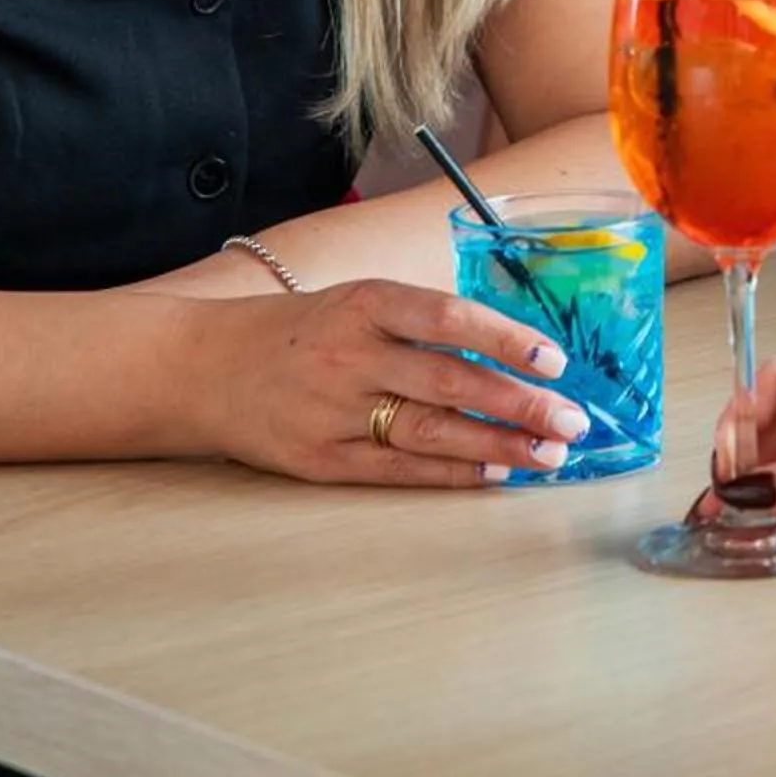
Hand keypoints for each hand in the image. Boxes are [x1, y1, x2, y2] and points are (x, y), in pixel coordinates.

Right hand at [190, 279, 592, 486]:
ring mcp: (333, 412)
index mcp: (364, 304)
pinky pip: (398, 470)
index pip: (448, 318)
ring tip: (549, 454)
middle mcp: (350, 356)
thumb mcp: (356, 301)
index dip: (506, 339)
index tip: (555, 360)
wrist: (202, 367)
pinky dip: (451, 473)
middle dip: (520, 404)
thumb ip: (421, 322)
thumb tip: (512, 350)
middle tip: (573, 421)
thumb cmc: (299, 330)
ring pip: (431, 431)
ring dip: (499, 445)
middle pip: (450, 382)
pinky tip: (494, 474)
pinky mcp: (320, 460)